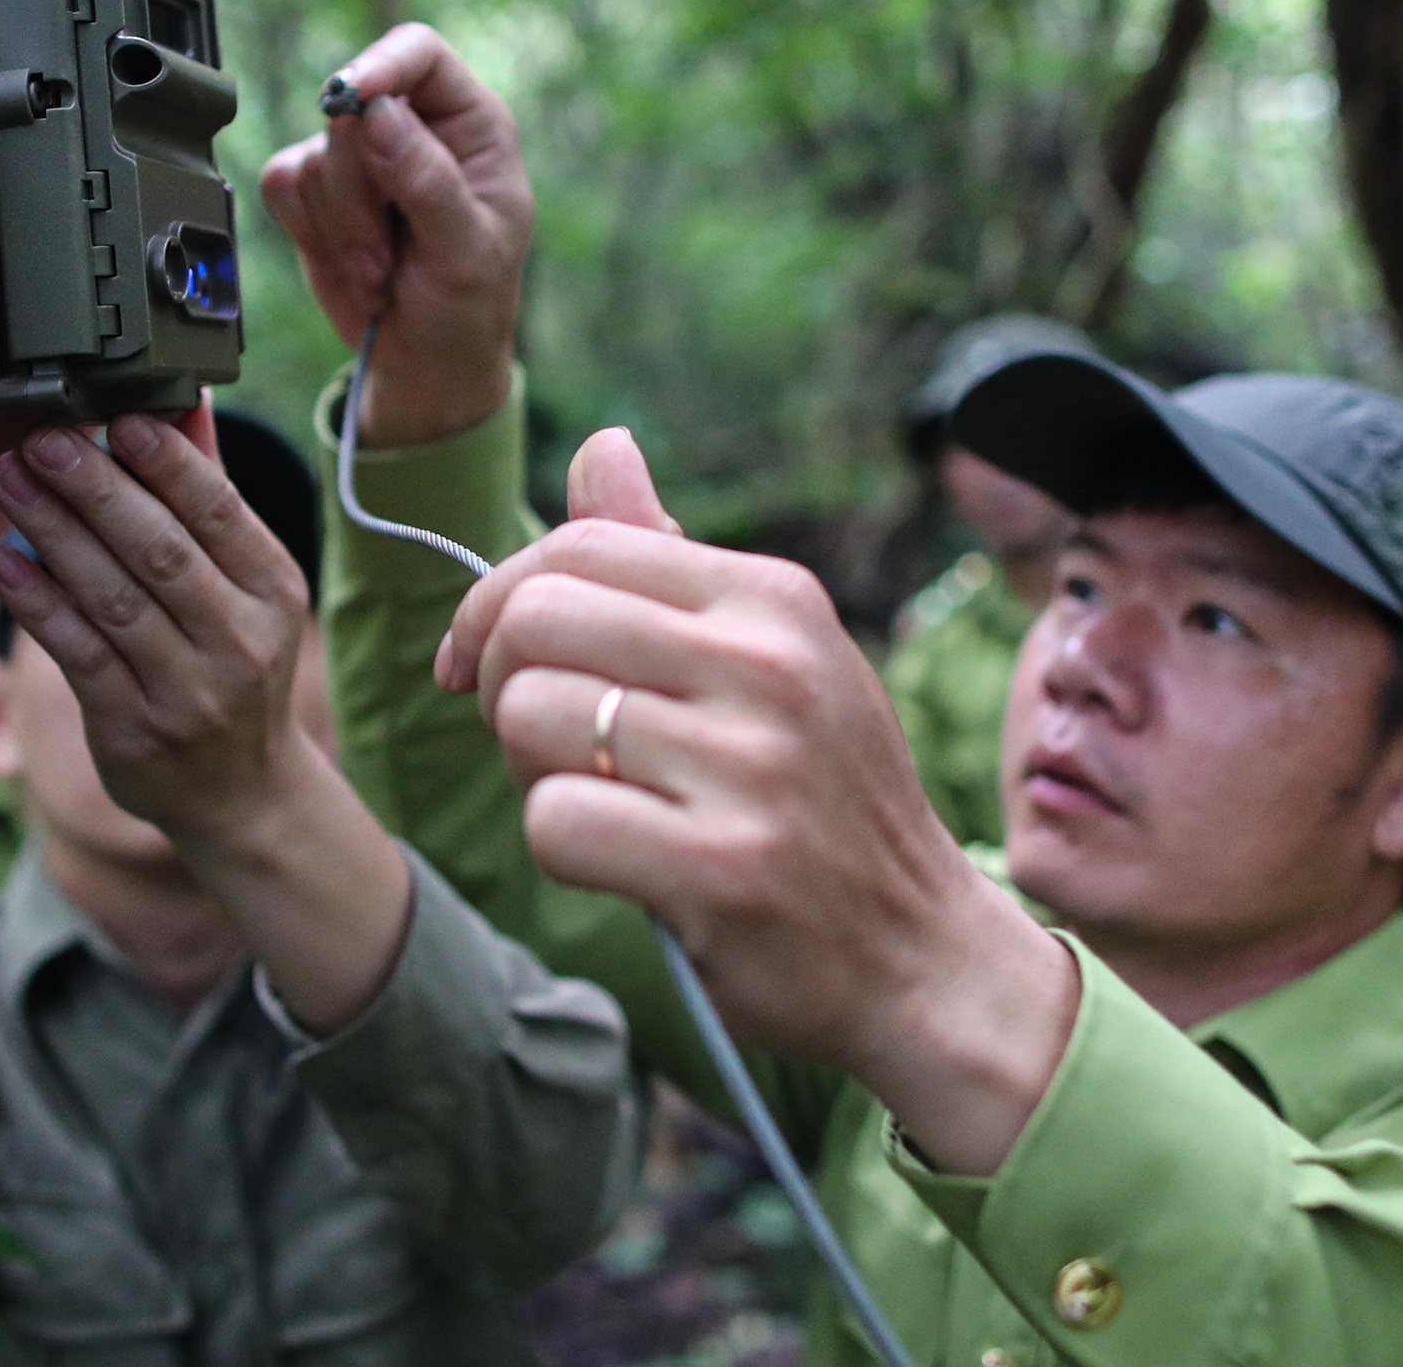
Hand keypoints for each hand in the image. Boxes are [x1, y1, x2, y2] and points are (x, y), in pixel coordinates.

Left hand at [0, 410, 314, 839]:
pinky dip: (39, 604)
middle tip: (41, 439)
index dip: (166, 461)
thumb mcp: (249, 587)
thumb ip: (211, 498)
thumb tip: (184, 401)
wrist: (243, 795)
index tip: (116, 415)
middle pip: (159, 550)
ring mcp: (188, 690)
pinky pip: (79, 653)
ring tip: (10, 481)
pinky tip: (5, 562)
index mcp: (274, 590)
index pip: (219, 510)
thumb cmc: (235, 666)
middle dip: (95, 488)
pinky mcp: (135, 728)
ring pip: (112, 598)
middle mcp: (239, 640)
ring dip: (54, 532)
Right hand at [260, 24, 532, 446]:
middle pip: (350, 109)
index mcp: (469, 124)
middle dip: (359, 194)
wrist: (426, 361)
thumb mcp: (468, 251)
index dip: (380, 64)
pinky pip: (283, 185)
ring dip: (342, 229)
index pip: (419, 53)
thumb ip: (428, 180)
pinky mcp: (316, 191)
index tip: (349, 97)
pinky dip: (311, 235)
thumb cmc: (468, 305)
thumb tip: (380, 114)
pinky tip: (353, 268)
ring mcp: (359, 157)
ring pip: (314, 155)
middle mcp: (412, 127)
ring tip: (381, 272)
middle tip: (386, 254)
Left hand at [439, 430, 1077, 1169]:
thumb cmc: (823, 801)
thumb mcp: (775, 657)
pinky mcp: (724, 870)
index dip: (495, 602)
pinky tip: (618, 863)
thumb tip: (600, 444)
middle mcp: (769, 665)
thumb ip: (670, 560)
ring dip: (528, 770)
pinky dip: (560, 847)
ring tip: (594, 798)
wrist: (923, 957)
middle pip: (535, 620)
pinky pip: (555, 822)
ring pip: (532, 718)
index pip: (577, 545)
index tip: (479, 663)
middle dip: (500, 683)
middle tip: (540, 741)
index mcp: (775, 598)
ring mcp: (752, 768)